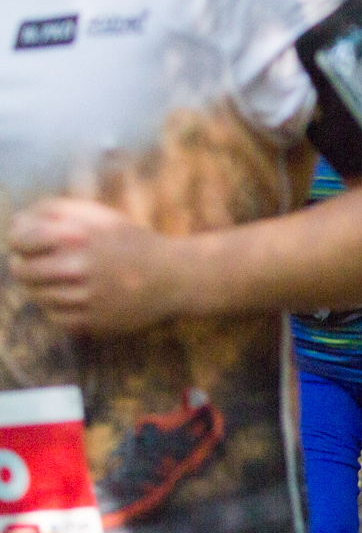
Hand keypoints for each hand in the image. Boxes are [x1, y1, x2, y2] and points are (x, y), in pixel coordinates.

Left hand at [8, 197, 182, 333]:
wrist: (174, 277)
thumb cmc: (131, 242)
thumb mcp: (98, 215)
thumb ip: (55, 211)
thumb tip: (17, 222)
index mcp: (78, 236)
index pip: (21, 238)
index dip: (17, 240)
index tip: (24, 243)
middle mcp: (80, 266)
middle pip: (22, 270)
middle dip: (22, 266)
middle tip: (29, 265)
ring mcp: (87, 297)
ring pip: (38, 296)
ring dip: (39, 289)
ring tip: (53, 282)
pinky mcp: (95, 322)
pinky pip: (56, 319)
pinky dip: (56, 310)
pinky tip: (69, 300)